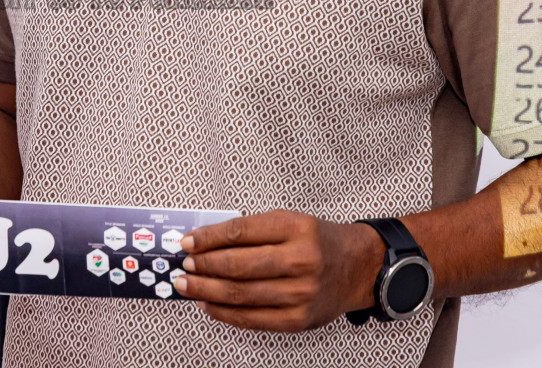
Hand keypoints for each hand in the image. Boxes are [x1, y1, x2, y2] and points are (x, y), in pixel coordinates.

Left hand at [175, 210, 382, 331]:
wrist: (357, 268)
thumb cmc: (318, 242)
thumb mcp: (290, 221)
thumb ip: (252, 231)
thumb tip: (206, 243)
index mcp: (296, 228)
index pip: (240, 232)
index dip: (208, 238)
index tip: (187, 242)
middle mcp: (300, 260)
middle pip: (238, 266)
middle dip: (203, 266)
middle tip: (184, 265)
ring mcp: (300, 293)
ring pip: (241, 294)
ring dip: (207, 291)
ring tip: (188, 285)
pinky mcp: (298, 319)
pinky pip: (253, 319)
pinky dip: (225, 313)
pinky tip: (209, 305)